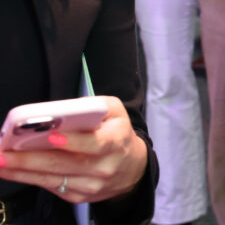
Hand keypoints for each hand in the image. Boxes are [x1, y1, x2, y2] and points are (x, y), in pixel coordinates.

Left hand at [0, 96, 147, 203]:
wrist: (132, 167)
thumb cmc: (117, 133)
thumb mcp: (115, 112)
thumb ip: (93, 107)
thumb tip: (60, 112)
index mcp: (116, 142)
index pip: (95, 143)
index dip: (74, 141)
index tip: (52, 135)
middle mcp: (105, 167)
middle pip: (64, 164)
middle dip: (30, 158)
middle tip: (4, 153)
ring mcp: (91, 185)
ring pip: (52, 178)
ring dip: (22, 171)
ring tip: (1, 162)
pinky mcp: (79, 196)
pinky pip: (50, 187)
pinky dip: (29, 178)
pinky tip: (13, 170)